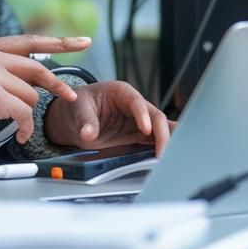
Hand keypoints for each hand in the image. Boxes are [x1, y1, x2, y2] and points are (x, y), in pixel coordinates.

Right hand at [0, 35, 88, 143]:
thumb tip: (12, 80)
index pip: (29, 41)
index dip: (58, 42)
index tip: (80, 41)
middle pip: (37, 68)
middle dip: (57, 84)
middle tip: (69, 96)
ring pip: (30, 95)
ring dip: (28, 115)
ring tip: (19, 126)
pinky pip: (24, 113)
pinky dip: (26, 127)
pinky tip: (19, 134)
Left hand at [43, 80, 173, 156]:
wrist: (73, 118)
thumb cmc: (77, 106)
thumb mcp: (78, 110)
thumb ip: (85, 121)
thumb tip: (88, 133)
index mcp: (121, 92)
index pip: (136, 102)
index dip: (142, 115)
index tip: (144, 129)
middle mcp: (133, 105)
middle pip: (155, 116)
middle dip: (161, 133)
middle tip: (161, 152)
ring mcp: (138, 121)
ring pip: (159, 129)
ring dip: (167, 141)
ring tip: (173, 156)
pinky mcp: (137, 135)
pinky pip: (154, 140)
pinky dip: (162, 147)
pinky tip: (170, 155)